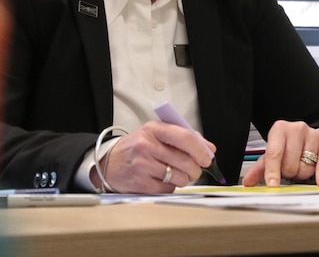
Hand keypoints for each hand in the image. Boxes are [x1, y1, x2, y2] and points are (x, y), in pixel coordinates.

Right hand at [92, 121, 216, 193]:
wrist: (109, 163)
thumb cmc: (137, 148)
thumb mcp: (155, 134)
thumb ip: (182, 138)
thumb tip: (209, 148)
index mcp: (153, 129)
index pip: (185, 137)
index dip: (201, 149)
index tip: (208, 157)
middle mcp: (146, 146)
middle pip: (186, 161)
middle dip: (195, 169)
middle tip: (193, 170)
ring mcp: (143, 166)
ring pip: (180, 178)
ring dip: (183, 179)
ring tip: (174, 174)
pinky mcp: (141, 184)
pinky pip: (169, 189)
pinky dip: (170, 187)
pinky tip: (161, 180)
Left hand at [241, 120, 318, 186]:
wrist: (309, 137)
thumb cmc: (288, 146)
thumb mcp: (273, 153)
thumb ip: (260, 168)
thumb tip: (248, 182)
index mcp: (279, 129)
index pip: (274, 154)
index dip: (272, 171)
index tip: (272, 184)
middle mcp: (296, 129)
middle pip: (290, 164)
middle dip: (288, 172)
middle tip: (288, 170)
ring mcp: (313, 136)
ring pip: (305, 167)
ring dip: (302, 174)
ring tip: (300, 167)